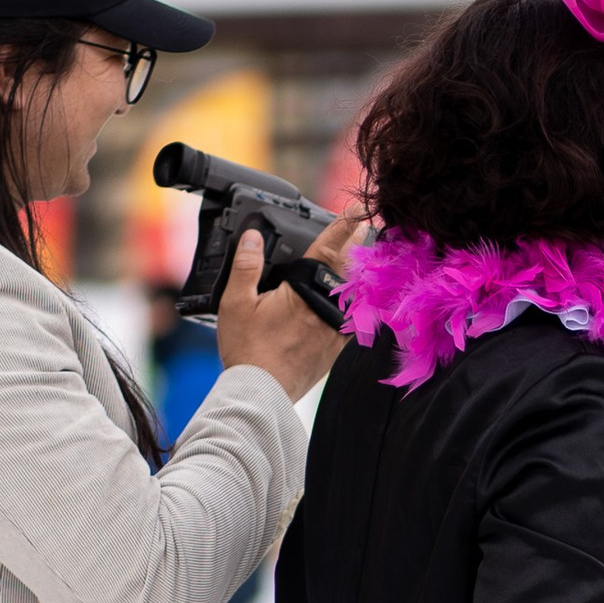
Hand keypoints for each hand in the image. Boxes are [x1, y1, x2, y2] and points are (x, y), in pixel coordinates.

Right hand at [215, 212, 360, 398]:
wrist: (261, 392)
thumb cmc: (247, 350)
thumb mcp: (235, 303)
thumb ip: (246, 266)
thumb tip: (253, 237)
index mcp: (302, 291)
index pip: (327, 248)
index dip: (341, 226)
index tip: (354, 210)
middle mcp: (325, 307)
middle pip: (348, 267)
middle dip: (357, 244)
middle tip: (368, 225)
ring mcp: (334, 329)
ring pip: (354, 294)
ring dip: (359, 273)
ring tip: (364, 258)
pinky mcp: (335, 349)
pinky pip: (353, 320)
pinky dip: (357, 305)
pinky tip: (358, 301)